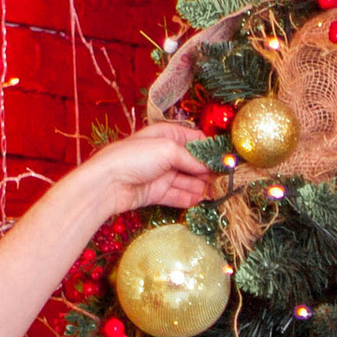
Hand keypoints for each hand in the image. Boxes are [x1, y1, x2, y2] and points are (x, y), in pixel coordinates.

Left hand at [96, 122, 218, 213]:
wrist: (108, 183)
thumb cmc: (136, 157)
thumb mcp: (168, 149)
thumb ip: (192, 159)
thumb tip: (212, 166)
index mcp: (167, 135)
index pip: (196, 141)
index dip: (211, 150)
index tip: (228, 161)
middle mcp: (165, 153)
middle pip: (193, 163)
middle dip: (208, 172)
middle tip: (225, 181)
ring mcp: (161, 174)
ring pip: (187, 181)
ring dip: (201, 187)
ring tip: (216, 194)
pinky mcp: (156, 192)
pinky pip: (177, 195)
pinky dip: (189, 198)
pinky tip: (201, 201)